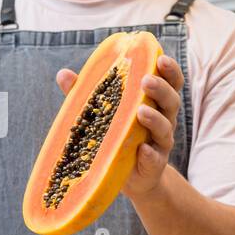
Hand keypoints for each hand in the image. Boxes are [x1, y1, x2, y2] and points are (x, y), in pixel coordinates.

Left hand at [55, 53, 182, 198]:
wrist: (130, 176)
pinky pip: (155, 158)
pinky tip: (142, 149)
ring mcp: (160, 143)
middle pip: (171, 101)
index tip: (160, 58)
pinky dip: (149, 153)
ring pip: (165, 128)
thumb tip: (63, 74)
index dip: (169, 70)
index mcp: (155, 102)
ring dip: (155, 119)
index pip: (170, 82)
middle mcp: (164, 120)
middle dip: (161, 89)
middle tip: (146, 80)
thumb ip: (88, 94)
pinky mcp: (154, 165)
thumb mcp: (104, 113)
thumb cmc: (117, 136)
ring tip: (140, 111)